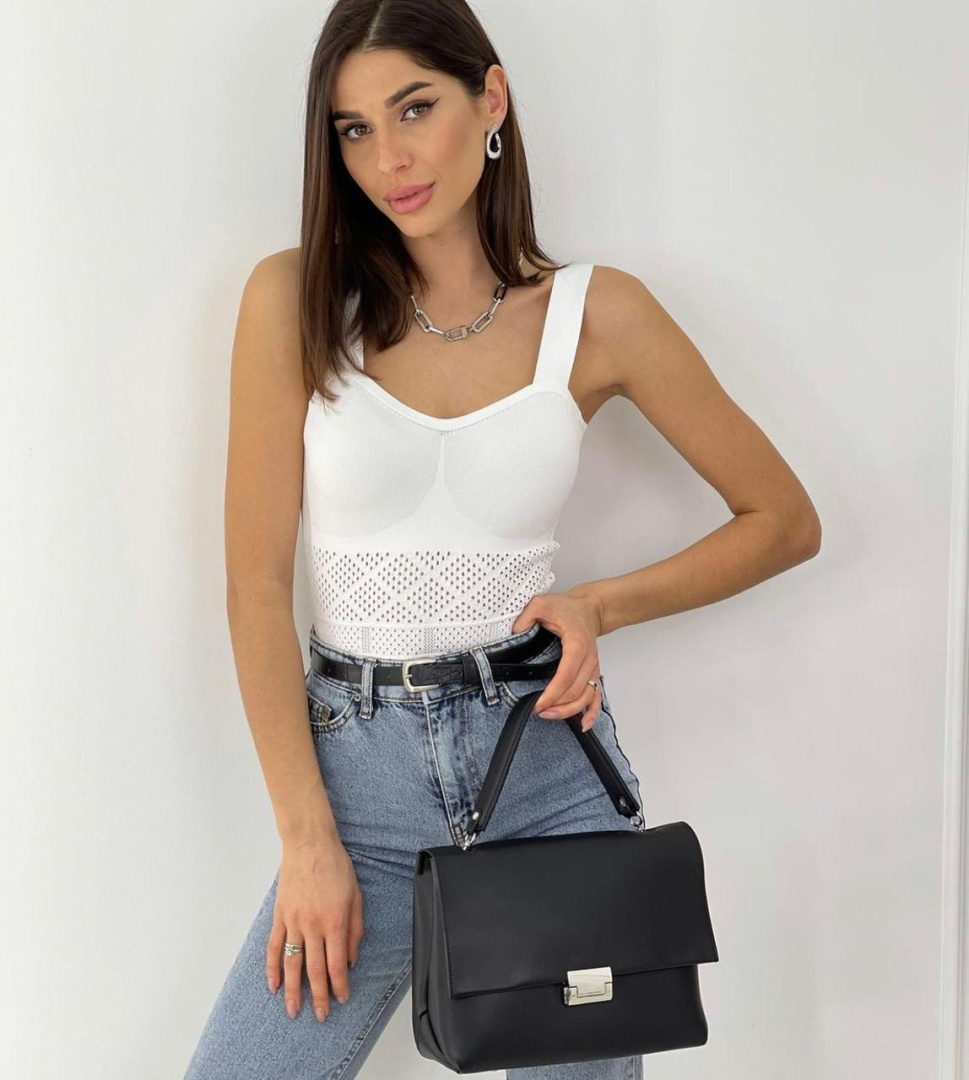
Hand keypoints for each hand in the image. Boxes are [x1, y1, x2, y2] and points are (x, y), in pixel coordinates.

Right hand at [267, 837, 363, 1021]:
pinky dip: (272, 968)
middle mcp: (313, 926)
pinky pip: (274, 947)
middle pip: (314, 970)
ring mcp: (293, 922)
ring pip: (292, 964)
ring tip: (293, 1011)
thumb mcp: (356, 896)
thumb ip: (355, 929)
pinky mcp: (280, 916)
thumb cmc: (336, 866)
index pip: (337, 964)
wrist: (310, 844)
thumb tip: (351, 958)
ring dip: (293, 990)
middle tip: (320, 1016)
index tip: (341, 999)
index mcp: (335, 922)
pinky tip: (273, 985)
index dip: (339, 986)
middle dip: (318, 996)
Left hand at [510, 588, 605, 731]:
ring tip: (550, 716)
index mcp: (577, 645)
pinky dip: (592, 712)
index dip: (552, 694)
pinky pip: (597, 696)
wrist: (589, 608)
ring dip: (570, 711)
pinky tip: (584, 724)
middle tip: (537, 711)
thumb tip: (514, 633)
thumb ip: (526, 617)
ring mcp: (593, 668)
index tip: (537, 704)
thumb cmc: (567, 608)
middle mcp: (588, 660)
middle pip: (576, 692)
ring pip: (586, 697)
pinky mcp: (593, 673)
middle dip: (557, 706)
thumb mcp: (542, 604)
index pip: (565, 677)